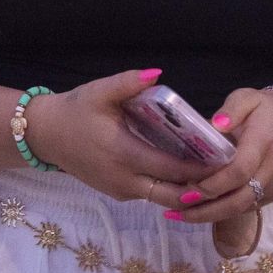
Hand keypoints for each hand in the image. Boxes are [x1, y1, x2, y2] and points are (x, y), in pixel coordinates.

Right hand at [30, 69, 216, 204]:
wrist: (45, 135)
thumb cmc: (76, 110)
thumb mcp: (100, 91)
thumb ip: (129, 82)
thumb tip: (158, 73)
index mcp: (122, 154)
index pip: (170, 168)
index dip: (200, 168)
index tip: (225, 159)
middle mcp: (124, 179)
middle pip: (172, 195)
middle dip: (201, 187)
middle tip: (227, 171)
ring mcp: (120, 190)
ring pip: (162, 199)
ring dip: (187, 190)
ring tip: (214, 173)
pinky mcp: (118, 192)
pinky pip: (151, 195)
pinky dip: (171, 189)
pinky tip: (189, 173)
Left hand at [170, 86, 272, 224]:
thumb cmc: (267, 108)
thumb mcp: (248, 97)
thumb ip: (231, 109)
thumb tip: (214, 125)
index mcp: (264, 140)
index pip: (239, 170)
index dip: (213, 183)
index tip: (187, 188)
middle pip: (240, 197)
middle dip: (207, 209)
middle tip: (176, 211)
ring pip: (243, 207)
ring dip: (212, 215)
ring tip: (181, 215)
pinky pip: (249, 207)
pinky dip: (225, 212)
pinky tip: (202, 210)